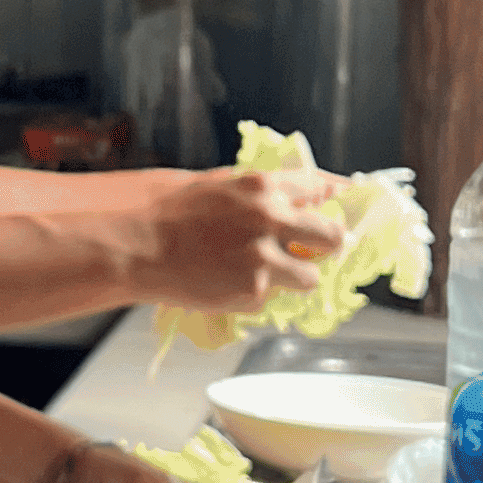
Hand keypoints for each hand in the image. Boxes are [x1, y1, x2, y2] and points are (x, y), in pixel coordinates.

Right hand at [125, 168, 345, 309]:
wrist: (138, 246)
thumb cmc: (171, 214)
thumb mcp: (219, 185)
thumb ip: (262, 191)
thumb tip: (299, 195)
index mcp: (263, 186)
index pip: (319, 187)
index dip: (333, 197)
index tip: (345, 203)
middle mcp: (270, 218)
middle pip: (331, 236)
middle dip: (330, 244)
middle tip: (319, 249)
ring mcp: (263, 257)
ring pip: (310, 277)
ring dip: (296, 277)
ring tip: (266, 272)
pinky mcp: (253, 291)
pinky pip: (273, 297)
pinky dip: (258, 293)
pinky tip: (230, 282)